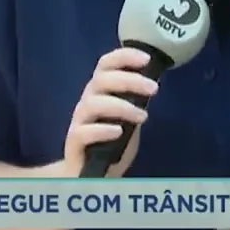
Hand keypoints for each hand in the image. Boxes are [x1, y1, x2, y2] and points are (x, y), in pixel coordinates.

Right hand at [62, 47, 156, 177]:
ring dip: (122, 107)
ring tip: (143, 117)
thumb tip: (153, 82)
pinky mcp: (74, 141)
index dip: (124, 57)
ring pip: (94, 104)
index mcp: (100, 91)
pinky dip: (102, 129)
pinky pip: (84, 131)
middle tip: (154, 89)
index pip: (106, 64)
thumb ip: (136, 101)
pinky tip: (118, 132)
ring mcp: (79, 120)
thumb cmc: (112, 141)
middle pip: (102, 80)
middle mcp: (88, 101)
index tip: (146, 59)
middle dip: (130, 80)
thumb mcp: (129, 118)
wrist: (91, 173)